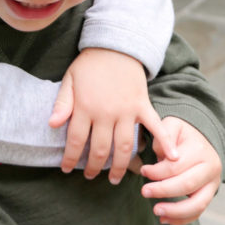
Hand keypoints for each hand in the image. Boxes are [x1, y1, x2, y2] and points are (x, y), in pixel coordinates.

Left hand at [49, 49, 177, 182]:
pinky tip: (172, 158)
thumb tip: (52, 125)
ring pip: (124, 146)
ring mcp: (127, 111)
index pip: (76, 141)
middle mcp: (106, 113)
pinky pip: (154, 127)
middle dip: (94, 167)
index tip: (67, 169)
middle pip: (100, 149)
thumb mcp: (69, 80)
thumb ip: (62, 104)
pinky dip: (164, 142)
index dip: (71, 158)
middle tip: (89, 177)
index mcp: (85, 107)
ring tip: (114, 179)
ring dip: (119, 166)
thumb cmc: (89, 64)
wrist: (116, 45)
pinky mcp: (142, 106)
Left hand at [140, 116, 221, 224]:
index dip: (157, 171)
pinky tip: (165, 220)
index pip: (176, 166)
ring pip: (198, 204)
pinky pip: (198, 212)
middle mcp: (211, 168)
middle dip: (163, 191)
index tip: (143, 171)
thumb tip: (165, 156)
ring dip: (175, 211)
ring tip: (156, 211)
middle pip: (187, 185)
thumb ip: (165, 135)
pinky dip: (182, 219)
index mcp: (200, 150)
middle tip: (144, 192)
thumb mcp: (172, 125)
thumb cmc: (181, 134)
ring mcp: (213, 184)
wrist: (200, 139)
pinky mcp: (209, 195)